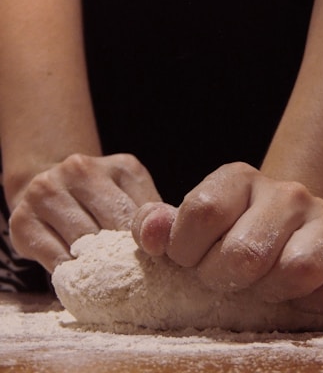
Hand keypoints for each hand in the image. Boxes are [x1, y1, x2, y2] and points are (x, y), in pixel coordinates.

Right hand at [9, 153, 160, 272]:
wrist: (47, 185)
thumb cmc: (99, 197)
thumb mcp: (132, 195)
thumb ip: (149, 213)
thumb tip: (172, 247)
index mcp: (120, 166)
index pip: (141, 214)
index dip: (148, 246)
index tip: (156, 269)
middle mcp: (79, 170)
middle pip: (112, 228)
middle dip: (124, 259)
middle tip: (135, 284)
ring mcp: (46, 192)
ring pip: (83, 244)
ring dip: (98, 269)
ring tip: (110, 284)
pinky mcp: (23, 220)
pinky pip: (55, 259)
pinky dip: (72, 275)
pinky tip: (83, 281)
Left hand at [132, 162, 322, 313]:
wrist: (284, 232)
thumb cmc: (228, 233)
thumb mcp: (187, 225)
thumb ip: (158, 226)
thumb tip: (151, 234)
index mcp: (237, 177)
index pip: (203, 212)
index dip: (185, 249)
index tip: (187, 259)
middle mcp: (284, 191)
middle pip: (244, 251)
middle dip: (223, 277)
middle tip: (223, 276)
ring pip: (293, 271)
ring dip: (267, 292)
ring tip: (258, 284)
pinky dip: (311, 302)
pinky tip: (295, 294)